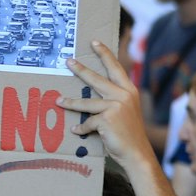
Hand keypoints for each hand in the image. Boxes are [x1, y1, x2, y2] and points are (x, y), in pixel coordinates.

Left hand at [62, 39, 150, 166]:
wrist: (137, 153)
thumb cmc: (128, 134)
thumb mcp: (125, 112)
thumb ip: (113, 102)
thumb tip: (90, 97)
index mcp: (130, 91)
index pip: (116, 68)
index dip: (105, 54)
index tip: (95, 42)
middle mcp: (124, 95)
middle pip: (97, 79)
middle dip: (80, 70)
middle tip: (68, 61)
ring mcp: (116, 106)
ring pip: (86, 103)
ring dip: (70, 103)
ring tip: (58, 100)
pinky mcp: (106, 119)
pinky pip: (87, 122)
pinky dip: (81, 128)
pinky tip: (77, 131)